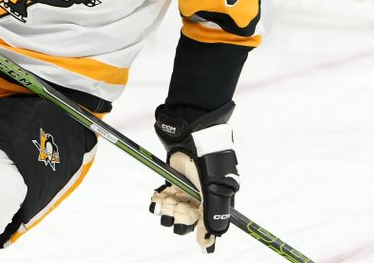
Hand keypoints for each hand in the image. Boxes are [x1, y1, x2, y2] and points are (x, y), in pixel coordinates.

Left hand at [149, 105, 239, 252]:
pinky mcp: (175, 177)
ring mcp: (189, 186)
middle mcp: (203, 195)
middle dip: (179, 218)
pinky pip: (167, 193)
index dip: (201, 232)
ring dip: (167, 210)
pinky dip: (160, 197)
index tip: (194, 238)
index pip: (209, 223)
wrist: (193, 131)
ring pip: (176, 207)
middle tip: (172, 215)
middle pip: (190, 217)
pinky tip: (155, 197)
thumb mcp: (214, 189)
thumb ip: (215, 215)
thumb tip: (211, 242)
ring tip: (160, 206)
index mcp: (218, 199)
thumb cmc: (208, 159)